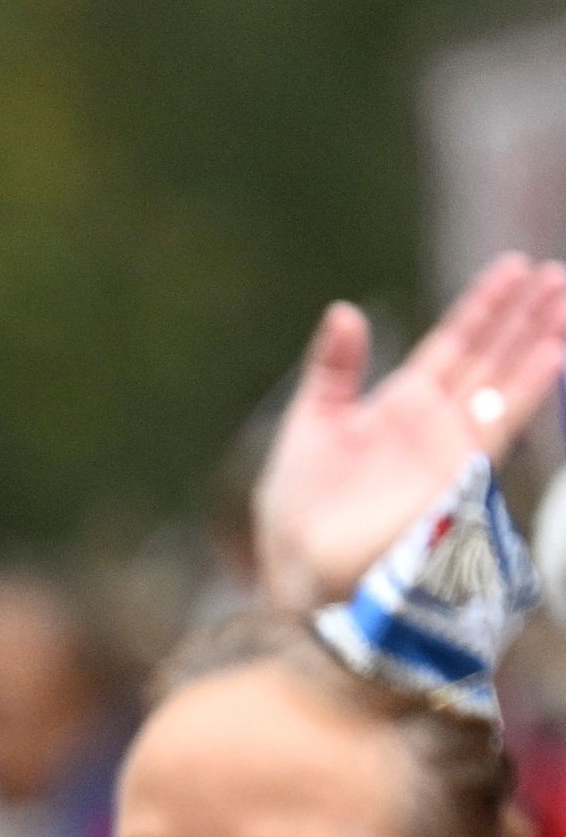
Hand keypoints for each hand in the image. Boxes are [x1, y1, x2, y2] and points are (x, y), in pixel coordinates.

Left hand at [251, 252, 565, 606]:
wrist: (301, 569)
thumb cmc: (298, 511)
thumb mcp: (310, 425)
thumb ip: (333, 369)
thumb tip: (346, 308)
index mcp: (398, 404)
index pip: (452, 343)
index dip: (483, 306)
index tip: (514, 267)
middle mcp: (436, 421)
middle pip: (490, 356)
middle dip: (523, 315)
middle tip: (557, 273)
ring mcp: (453, 447)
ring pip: (505, 381)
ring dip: (537, 340)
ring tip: (565, 298)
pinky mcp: (461, 473)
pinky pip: (501, 421)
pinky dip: (527, 386)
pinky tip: (554, 351)